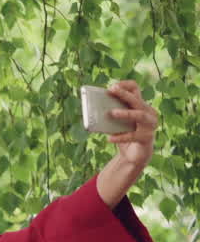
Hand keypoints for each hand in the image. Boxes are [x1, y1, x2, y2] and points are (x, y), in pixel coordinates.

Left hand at [96, 80, 158, 206]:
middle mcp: (148, 112)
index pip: (135, 89)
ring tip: (111, 113)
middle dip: (124, 94)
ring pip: (140, 115)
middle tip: (112, 91)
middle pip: (137, 100)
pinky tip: (109, 139)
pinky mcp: (147, 138)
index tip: (112, 87)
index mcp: (140, 105)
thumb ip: (110, 114)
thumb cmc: (125, 134)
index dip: (125, 86)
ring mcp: (150, 125)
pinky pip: (134, 136)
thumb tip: (92, 109)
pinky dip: (120, 137)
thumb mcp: (116, 123)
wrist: (134, 155)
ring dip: (125, 113)